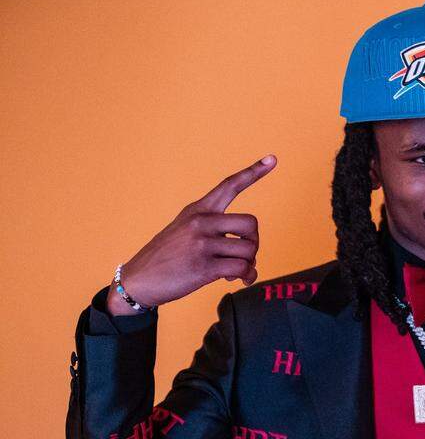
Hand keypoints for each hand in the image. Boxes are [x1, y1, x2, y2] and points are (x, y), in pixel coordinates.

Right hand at [108, 155, 275, 312]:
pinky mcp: (204, 267)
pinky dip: (246, 276)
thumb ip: (214, 230)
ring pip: (249, 249)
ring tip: (236, 271)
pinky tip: (237, 280)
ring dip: (249, 263)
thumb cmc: (166, 257)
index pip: (229, 185)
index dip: (253, 172)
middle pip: (251, 224)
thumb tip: (246, 249)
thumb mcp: (183, 230)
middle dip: (254, 242)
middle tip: (244, 254)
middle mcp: (200, 222)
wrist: (138, 280)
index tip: (272, 159)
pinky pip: (242, 269)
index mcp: (197, 210)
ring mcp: (201, 244)